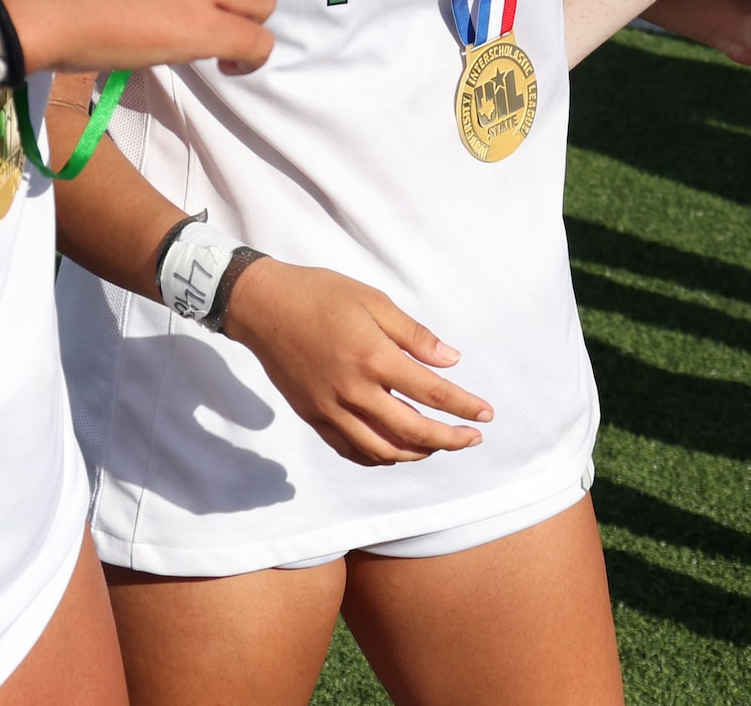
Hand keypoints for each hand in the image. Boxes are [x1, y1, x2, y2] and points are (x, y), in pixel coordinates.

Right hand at [223, 260, 490, 465]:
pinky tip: (396, 450)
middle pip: (411, 431)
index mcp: (373, 358)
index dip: (464, 407)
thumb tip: (452, 360)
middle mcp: (352, 391)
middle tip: (473, 440)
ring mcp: (330, 409)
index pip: (432, 393)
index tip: (486, 415)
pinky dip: (378, 456)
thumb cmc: (322, 295)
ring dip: (416, 453)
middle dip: (448, 440)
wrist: (263, 306)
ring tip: (438, 447)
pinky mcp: (313, 416)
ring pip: (381, 450)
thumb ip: (415, 335)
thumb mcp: (375, 301)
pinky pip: (350, 449)